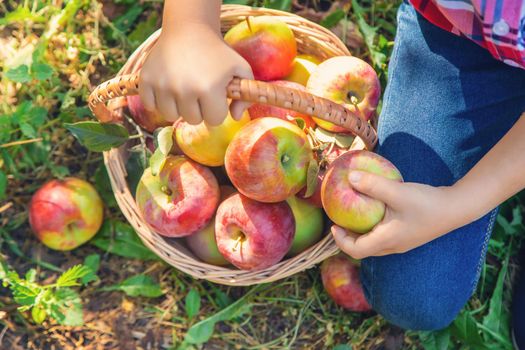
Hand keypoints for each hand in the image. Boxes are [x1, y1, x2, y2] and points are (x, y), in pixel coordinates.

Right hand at [139, 24, 252, 125]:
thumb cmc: (217, 52)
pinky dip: (158, 101)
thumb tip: (236, 118)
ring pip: (171, 116)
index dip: (217, 109)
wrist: (189, 29)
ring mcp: (163, 86)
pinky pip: (151, 106)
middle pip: (193, 120)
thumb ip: (244, 97)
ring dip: (178, 107)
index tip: (215, 96)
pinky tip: (167, 89)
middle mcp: (184, 89)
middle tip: (199, 91)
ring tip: (183, 90)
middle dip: (198, 109)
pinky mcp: (146, 81)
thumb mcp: (240, 69)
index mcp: (208, 88)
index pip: (214, 120)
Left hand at [331, 170, 458, 258]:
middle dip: (348, 237)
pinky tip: (375, 209)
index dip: (340, 240)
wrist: (457, 208)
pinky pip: (383, 237)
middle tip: (340, 219)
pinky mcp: (407, 236)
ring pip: (373, 244)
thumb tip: (349, 177)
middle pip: (362, 249)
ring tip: (354, 214)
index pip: (355, 250)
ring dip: (361, 233)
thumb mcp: (397, 191)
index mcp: (386, 241)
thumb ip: (372, 184)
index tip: (333, 224)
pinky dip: (373, 228)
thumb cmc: (427, 202)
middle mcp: (392, 246)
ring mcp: (401, 243)